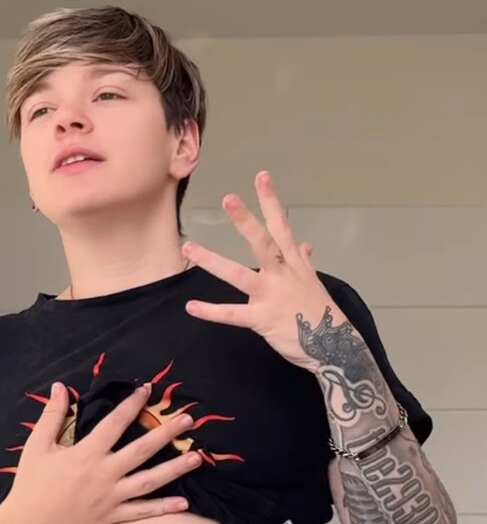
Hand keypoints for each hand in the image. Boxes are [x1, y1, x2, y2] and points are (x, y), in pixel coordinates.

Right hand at [1, 382, 202, 523]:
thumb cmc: (31, 484)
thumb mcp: (37, 445)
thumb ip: (51, 415)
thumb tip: (60, 387)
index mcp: (87, 453)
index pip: (115, 422)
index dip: (132, 403)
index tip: (148, 389)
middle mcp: (104, 474)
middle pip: (142, 450)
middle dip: (167, 433)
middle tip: (188, 420)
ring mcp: (110, 497)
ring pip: (149, 480)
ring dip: (175, 469)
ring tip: (197, 457)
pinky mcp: (111, 516)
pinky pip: (141, 511)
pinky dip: (163, 508)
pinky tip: (185, 503)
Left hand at [182, 170, 346, 371]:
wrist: (334, 347)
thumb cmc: (321, 315)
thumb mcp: (313, 283)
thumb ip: (303, 263)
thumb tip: (304, 245)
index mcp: (293, 264)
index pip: (281, 227)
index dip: (271, 202)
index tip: (261, 177)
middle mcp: (282, 275)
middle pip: (263, 243)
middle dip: (245, 221)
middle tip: (228, 199)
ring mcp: (271, 296)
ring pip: (239, 275)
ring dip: (213, 261)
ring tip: (190, 248)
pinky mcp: (262, 319)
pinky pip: (233, 314)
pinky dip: (211, 311)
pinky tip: (191, 307)